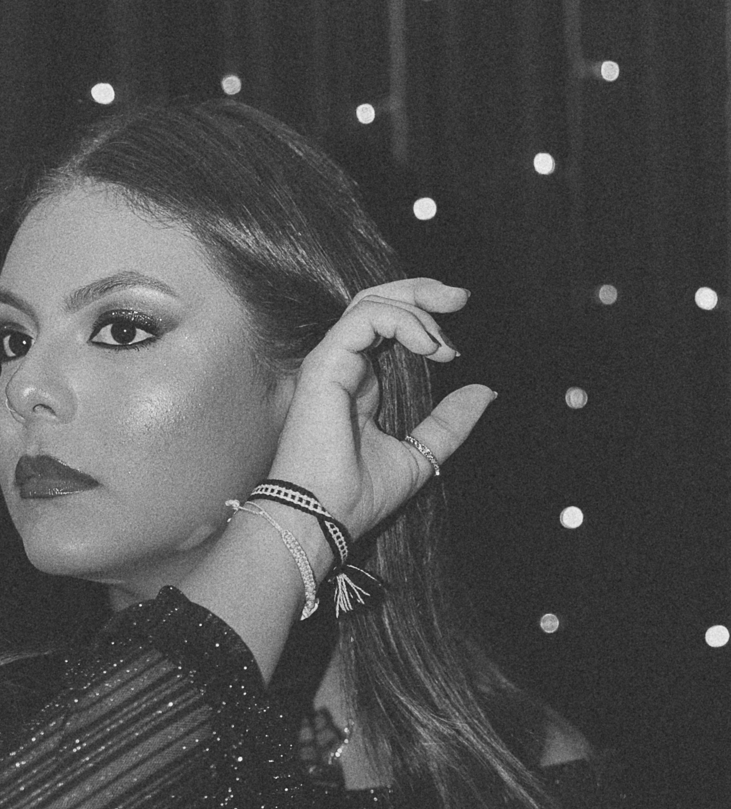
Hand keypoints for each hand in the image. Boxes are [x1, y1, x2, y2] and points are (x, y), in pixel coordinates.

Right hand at [269, 278, 495, 542]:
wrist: (323, 518)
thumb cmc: (358, 496)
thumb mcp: (421, 454)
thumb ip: (449, 422)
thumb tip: (485, 391)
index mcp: (360, 383)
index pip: (387, 328)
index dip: (425, 317)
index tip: (459, 334)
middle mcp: (343, 366)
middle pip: (378, 302)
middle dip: (422, 291)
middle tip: (461, 297)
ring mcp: (330, 362)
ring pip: (370, 302)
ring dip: (417, 307)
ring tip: (445, 340)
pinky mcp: (324, 362)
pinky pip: (365, 318)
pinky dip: (402, 322)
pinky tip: (428, 345)